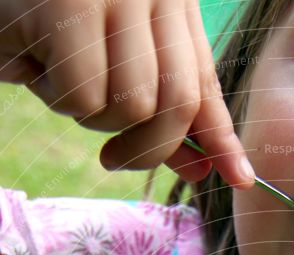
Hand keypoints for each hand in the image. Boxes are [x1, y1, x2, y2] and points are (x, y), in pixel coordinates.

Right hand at [0, 0, 254, 183]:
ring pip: (132, 106)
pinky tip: (34, 61)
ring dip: (92, 115)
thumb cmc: (45, 26)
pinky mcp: (70, 6)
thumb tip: (201, 169)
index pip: (205, 82)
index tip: (240, 179)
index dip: (222, 137)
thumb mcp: (112, 67)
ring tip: (58, 73)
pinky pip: (85, 98)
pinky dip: (57, 97)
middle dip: (149, 150)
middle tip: (113, 159)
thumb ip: (158, 112)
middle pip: (178, 103)